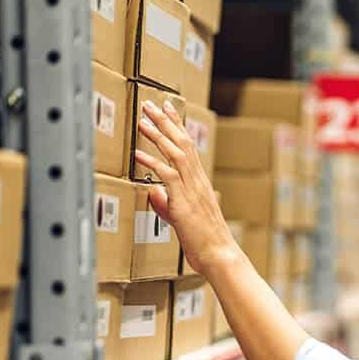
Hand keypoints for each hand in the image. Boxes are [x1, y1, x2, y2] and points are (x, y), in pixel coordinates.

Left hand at [135, 100, 239, 278]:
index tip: (167, 109)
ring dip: (158, 135)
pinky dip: (152, 163)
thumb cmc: (205, 242)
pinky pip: (167, 176)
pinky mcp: (184, 202)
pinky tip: (138, 154)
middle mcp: (198, 181)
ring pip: (176, 154)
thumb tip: (154, 193)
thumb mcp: (182, 220)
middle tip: (151, 104)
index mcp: (200, 183)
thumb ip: (167, 204)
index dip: (177, 126)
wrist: (219, 255)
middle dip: (165, 122)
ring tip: (142, 120)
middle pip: (182, 143)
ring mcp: (192, 190)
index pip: (188, 147)